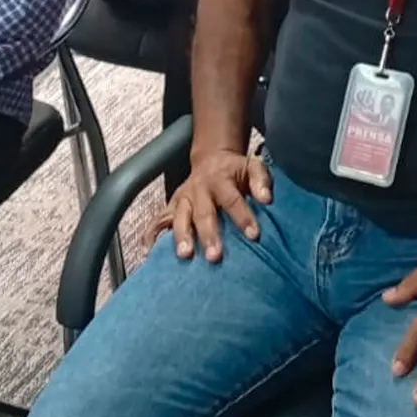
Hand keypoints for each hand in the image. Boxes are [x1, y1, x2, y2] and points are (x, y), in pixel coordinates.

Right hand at [150, 148, 270, 261]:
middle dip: (208, 235)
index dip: (243, 217)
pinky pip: (158, 220)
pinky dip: (152, 235)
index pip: (233, 200)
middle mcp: (199, 190)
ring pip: (180, 218)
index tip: (253, 235)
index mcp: (221, 180)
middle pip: (203, 213)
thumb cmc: (236, 170)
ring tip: (185, 255)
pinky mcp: (171, 206)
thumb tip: (266, 199)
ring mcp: (183, 199)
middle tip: (215, 256)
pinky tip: (149, 252)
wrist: (212, 159)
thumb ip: (261, 181)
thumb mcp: (252, 167)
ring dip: (181, 237)